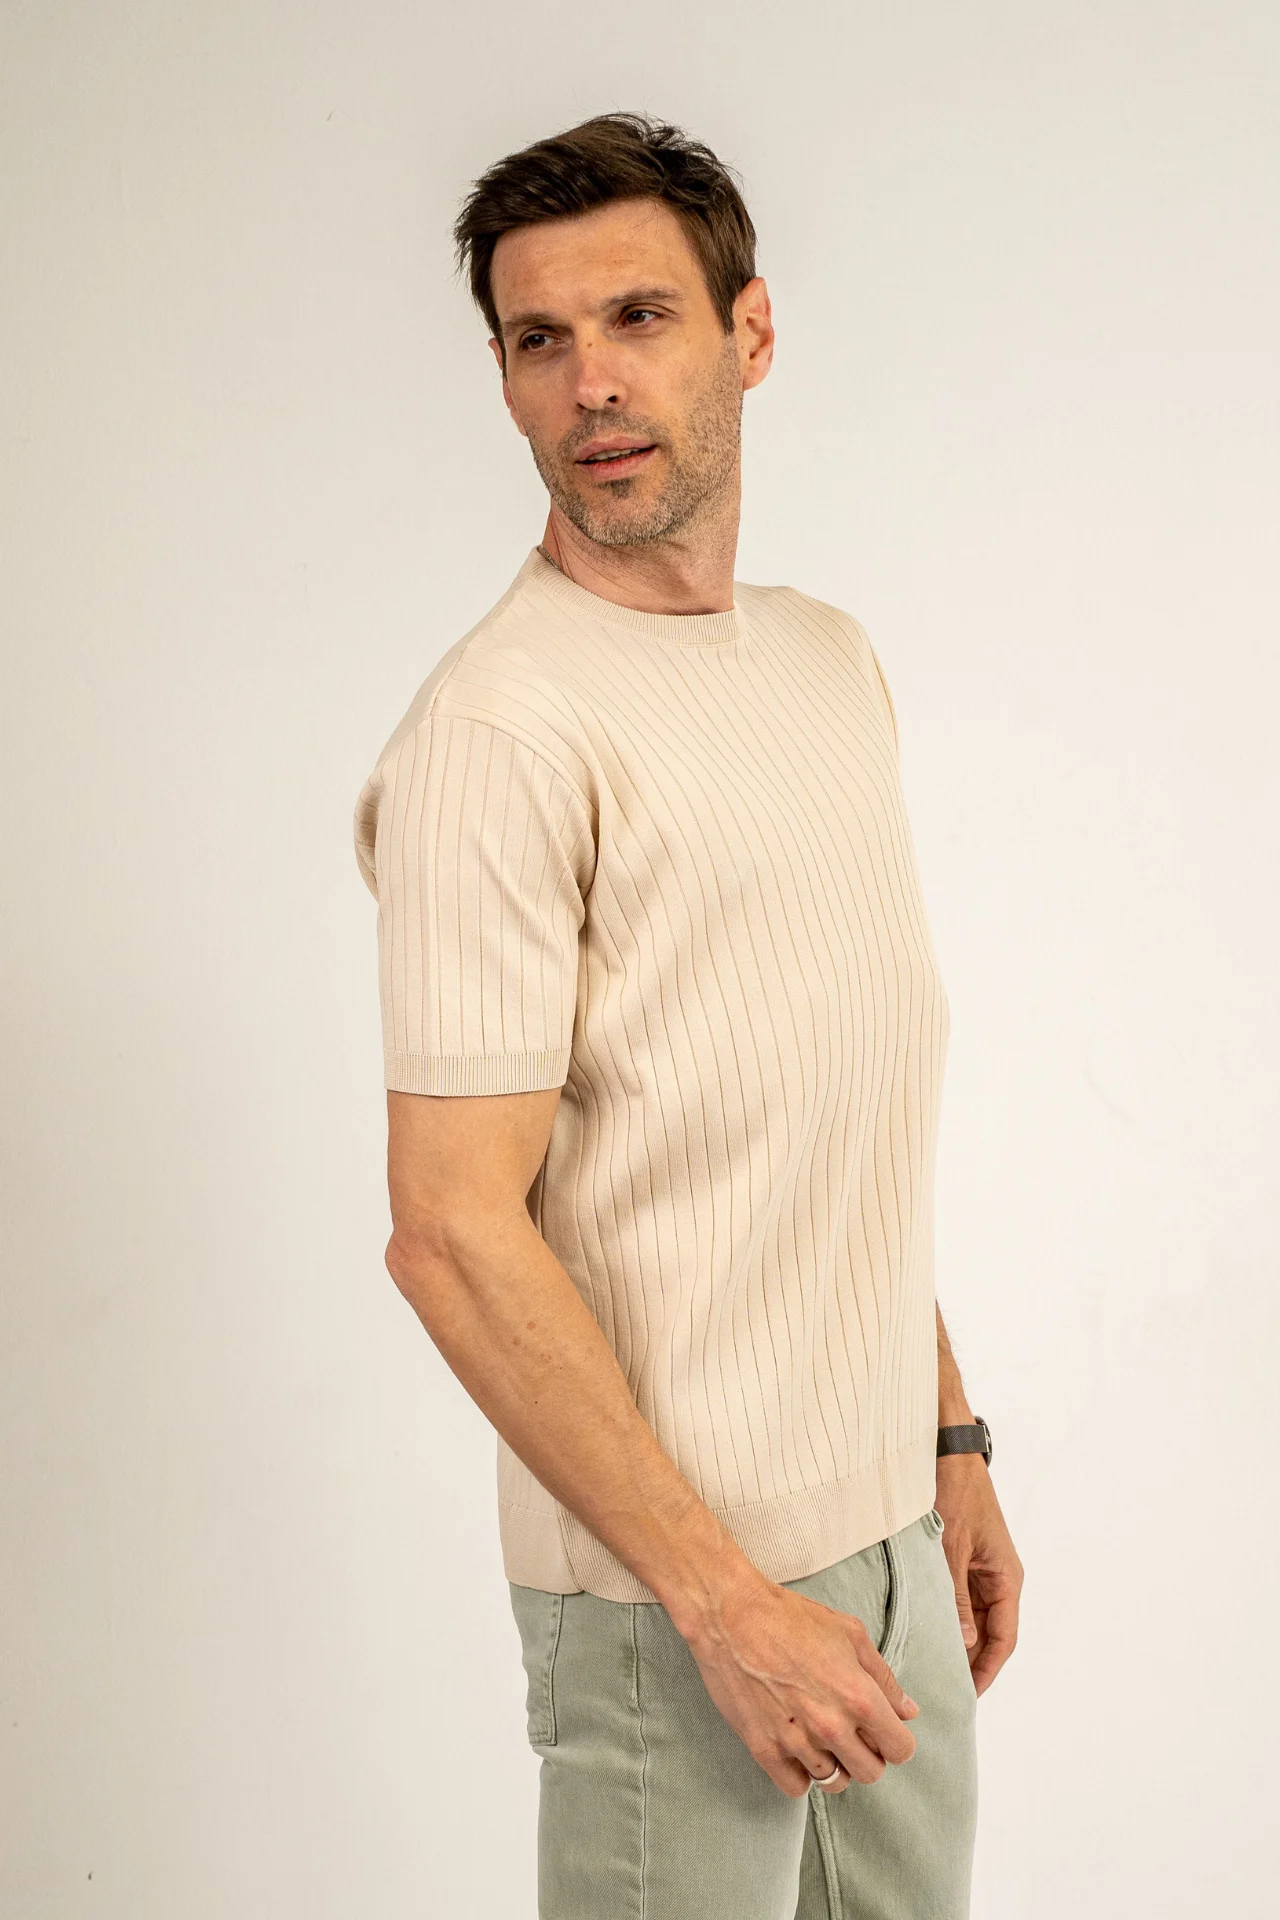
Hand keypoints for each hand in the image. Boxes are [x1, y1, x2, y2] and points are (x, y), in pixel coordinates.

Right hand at [681, 1571, 920, 1797]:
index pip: (900, 1750)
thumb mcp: (850, 1634)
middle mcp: (831, 1726)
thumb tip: (907, 1711)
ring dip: (835, 1762)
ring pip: (835, 1782)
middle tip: (852, 1730)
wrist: (731, 1615)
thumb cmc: (791, 1618)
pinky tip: (798, 1747)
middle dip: (869, 1753)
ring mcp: (796, 1742)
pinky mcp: (764, 1749)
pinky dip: (801, 1773)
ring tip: (821, 1735)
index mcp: (859, 1697)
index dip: (895, 1740)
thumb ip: (884, 1677)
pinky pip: (797, 1788)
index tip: (883, 1730)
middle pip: (871, 1772)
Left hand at [935, 1454, 1022, 1694]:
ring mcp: (980, 1568)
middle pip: (989, 1632)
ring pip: (972, 1617)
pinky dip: (946, 1615)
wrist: (946, 1449)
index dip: (987, 1670)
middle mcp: (997, 1577)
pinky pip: (958, 1597)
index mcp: (1006, 1578)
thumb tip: (962, 1642)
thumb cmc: (955, 1491)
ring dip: (956, 1639)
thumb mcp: (951, 1547)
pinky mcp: (962, 1557)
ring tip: (931, 1666)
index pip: (1004, 1639)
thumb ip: (955, 1596)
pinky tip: (925, 1630)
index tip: (967, 1695)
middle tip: (942, 1688)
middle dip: (969, 1660)